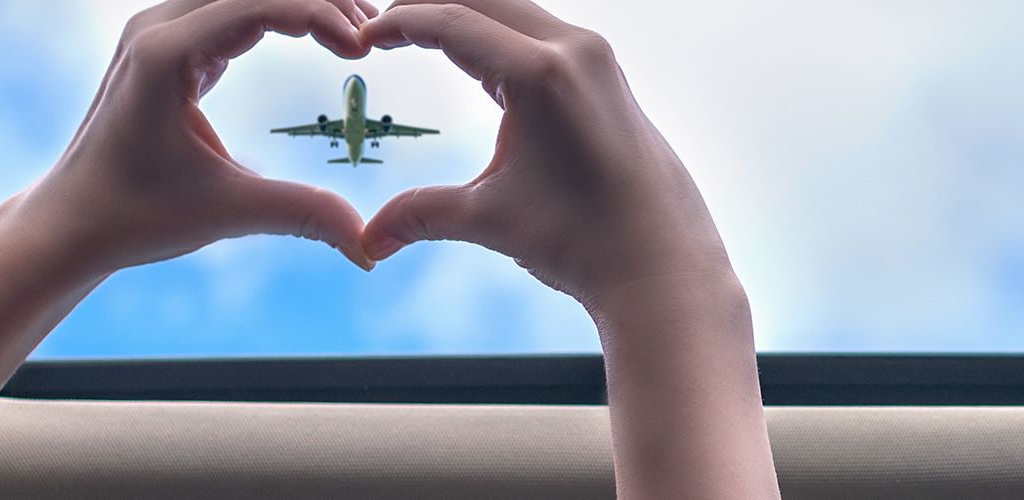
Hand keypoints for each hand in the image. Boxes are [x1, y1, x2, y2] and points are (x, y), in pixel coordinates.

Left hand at [1, 0, 382, 275]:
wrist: (70, 224)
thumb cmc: (134, 217)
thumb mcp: (226, 213)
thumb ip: (301, 215)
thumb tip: (369, 247)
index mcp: (164, 54)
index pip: (257, 3)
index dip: (319, 14)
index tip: (363, 48)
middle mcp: (156, 28)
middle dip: (317, 0)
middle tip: (372, 31)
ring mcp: (158, 33)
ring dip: (297, 4)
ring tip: (351, 32)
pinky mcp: (165, 47)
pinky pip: (228, 10)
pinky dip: (274, 15)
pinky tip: (314, 36)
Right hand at [358, 0, 739, 305]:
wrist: (662, 263)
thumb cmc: (584, 241)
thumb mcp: (491, 220)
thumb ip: (420, 215)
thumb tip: (367, 241)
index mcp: (541, 74)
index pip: (451, 22)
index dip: (398, 24)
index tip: (362, 38)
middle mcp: (574, 50)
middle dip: (426, 4)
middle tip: (381, 25)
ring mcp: (595, 58)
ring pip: (513, 9)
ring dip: (464, 14)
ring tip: (417, 35)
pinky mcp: (605, 73)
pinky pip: (539, 31)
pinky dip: (498, 32)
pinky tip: (470, 59)